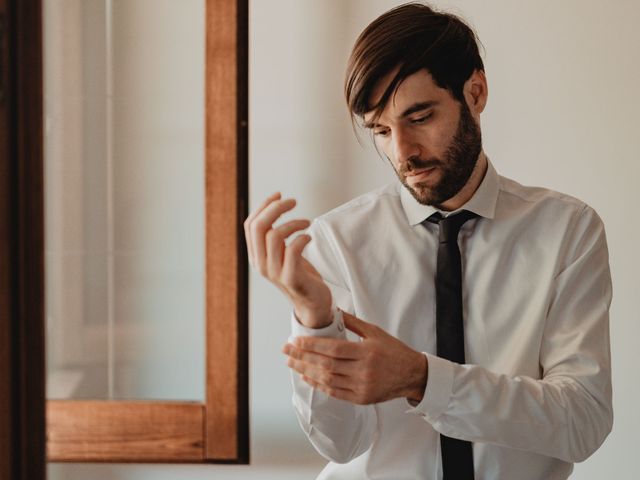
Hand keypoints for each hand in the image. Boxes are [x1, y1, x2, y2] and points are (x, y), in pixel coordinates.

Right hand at [244, 192, 332, 327]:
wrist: (313, 303)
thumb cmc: (300, 274)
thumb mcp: (282, 253)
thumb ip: (274, 236)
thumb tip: (274, 206)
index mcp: (256, 256)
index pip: (250, 225)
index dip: (263, 206)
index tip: (279, 195)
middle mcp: (260, 264)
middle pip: (259, 227)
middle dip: (276, 208)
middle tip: (293, 201)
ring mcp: (274, 272)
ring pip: (274, 235)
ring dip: (293, 223)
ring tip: (307, 222)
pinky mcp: (291, 278)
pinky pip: (292, 250)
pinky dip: (302, 238)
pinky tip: (309, 237)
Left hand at [283, 311, 427, 403]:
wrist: (412, 375)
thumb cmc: (394, 351)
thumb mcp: (375, 332)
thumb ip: (353, 323)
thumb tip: (333, 311)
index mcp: (367, 352)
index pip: (333, 349)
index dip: (312, 346)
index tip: (295, 341)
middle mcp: (364, 371)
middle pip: (326, 365)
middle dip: (303, 357)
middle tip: (286, 351)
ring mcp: (362, 387)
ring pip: (328, 380)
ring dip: (307, 371)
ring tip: (292, 363)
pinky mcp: (361, 399)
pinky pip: (335, 393)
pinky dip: (319, 385)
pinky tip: (307, 377)